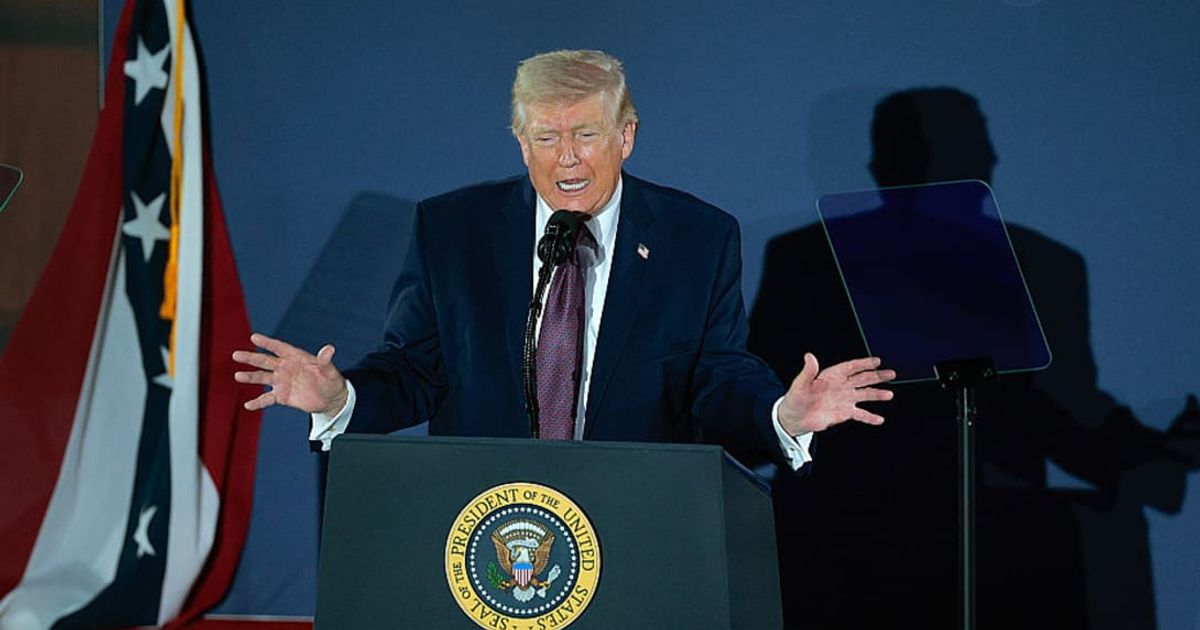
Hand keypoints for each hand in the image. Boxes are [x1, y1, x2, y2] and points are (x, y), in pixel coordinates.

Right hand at [232, 333, 347, 413]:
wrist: (330, 399)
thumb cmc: (331, 381)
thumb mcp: (330, 372)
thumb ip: (326, 361)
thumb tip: (329, 349)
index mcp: (295, 357)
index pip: (279, 347)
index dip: (267, 342)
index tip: (254, 337)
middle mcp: (285, 367)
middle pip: (265, 361)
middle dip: (251, 358)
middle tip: (236, 355)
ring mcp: (282, 381)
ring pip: (262, 377)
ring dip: (250, 377)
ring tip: (238, 376)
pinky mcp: (281, 396)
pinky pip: (266, 399)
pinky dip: (258, 402)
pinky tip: (248, 405)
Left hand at [777, 353, 895, 434]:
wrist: (794, 418)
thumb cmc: (795, 399)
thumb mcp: (800, 384)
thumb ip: (808, 371)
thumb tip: (809, 356)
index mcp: (831, 376)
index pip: (850, 367)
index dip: (863, 364)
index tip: (876, 361)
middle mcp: (841, 386)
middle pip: (862, 379)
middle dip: (877, 376)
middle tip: (891, 374)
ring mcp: (844, 399)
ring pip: (864, 395)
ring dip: (877, 394)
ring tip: (889, 395)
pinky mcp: (844, 413)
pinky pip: (860, 414)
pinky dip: (869, 417)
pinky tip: (879, 419)